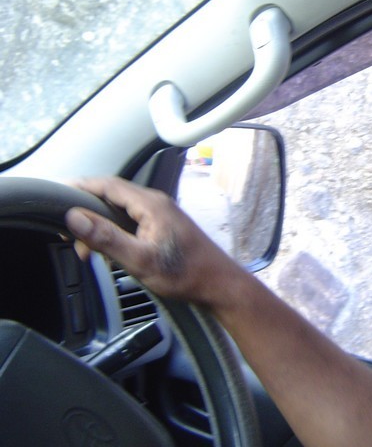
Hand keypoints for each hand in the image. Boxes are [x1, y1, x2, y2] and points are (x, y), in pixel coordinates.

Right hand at [66, 177, 242, 305]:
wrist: (218, 284)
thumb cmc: (186, 274)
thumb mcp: (140, 259)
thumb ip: (107, 238)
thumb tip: (75, 217)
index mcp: (150, 204)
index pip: (106, 184)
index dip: (78, 187)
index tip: (55, 195)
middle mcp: (156, 203)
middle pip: (110, 196)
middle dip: (86, 214)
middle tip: (73, 241)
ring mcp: (160, 214)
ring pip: (119, 210)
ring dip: (99, 226)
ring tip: (89, 251)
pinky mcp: (162, 226)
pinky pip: (130, 220)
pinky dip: (113, 231)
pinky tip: (109, 251)